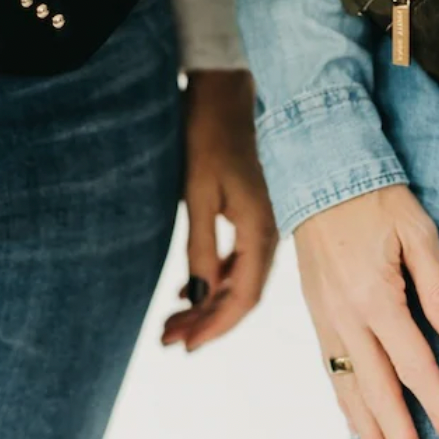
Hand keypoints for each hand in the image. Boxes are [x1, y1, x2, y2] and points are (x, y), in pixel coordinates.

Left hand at [161, 70, 276, 351]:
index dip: (215, 327)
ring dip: (209, 303)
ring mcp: (264, 221)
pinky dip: (215, 279)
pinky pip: (239, 259)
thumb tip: (200, 300)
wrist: (224, 91)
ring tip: (172, 322)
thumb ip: (201, 248)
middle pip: (243, 294)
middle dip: (207, 322)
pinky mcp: (252, 211)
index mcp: (262, 229)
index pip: (245, 298)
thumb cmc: (207, 135)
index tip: (184, 347)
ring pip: (240, 278)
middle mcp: (270, 230)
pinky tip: (190, 290)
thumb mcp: (198, 193)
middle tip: (168, 340)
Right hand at [294, 185, 438, 438]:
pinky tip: (355, 425)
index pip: (416, 369)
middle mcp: (346, 316)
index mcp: (376, 297)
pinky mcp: (315, 311)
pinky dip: (345, 404)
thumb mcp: (418, 231)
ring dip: (368, 436)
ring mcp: (326, 316)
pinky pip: (330, 369)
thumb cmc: (375, 195)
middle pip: (378, 394)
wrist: (320, 169)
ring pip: (349, 390)